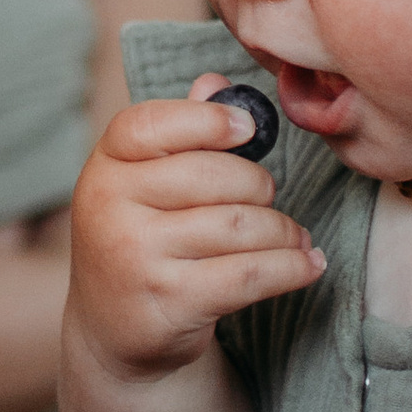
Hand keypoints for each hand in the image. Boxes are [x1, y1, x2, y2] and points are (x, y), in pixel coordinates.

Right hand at [66, 75, 322, 381]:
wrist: (111, 330)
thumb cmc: (141, 241)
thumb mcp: (142, 185)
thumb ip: (178, 132)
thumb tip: (216, 82)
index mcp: (104, 167)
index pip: (148, 125)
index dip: (206, 121)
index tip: (247, 130)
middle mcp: (110, 208)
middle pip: (212, 175)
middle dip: (259, 185)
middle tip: (268, 198)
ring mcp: (137, 257)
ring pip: (240, 226)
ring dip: (283, 231)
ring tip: (294, 237)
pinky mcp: (169, 302)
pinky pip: (250, 274)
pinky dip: (291, 267)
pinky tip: (307, 264)